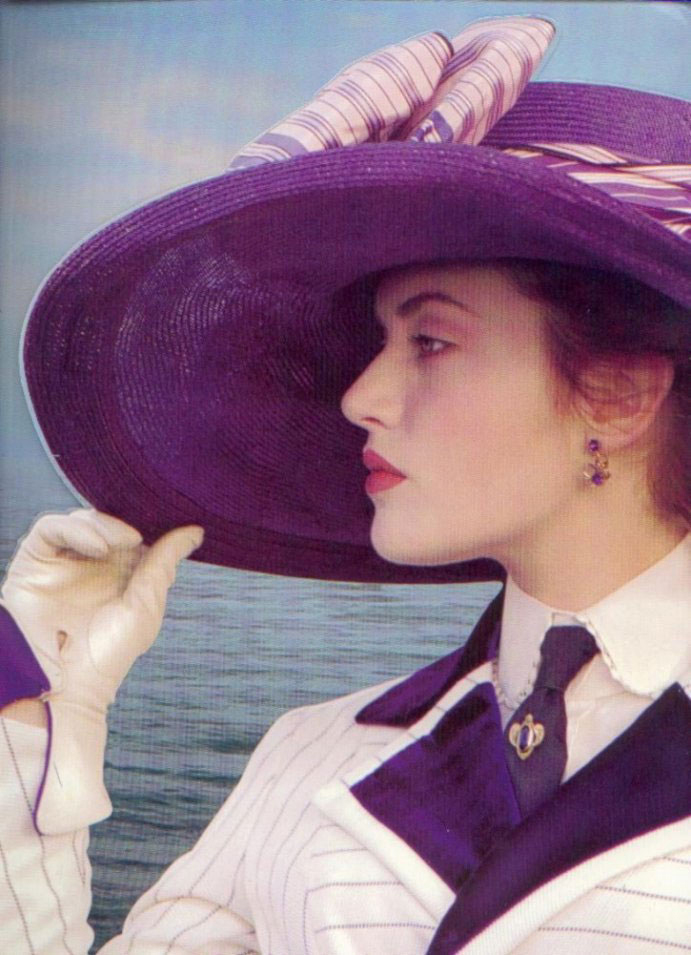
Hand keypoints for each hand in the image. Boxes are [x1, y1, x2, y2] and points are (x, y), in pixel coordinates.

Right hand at [1, 508, 202, 832]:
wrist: (66, 685)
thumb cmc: (108, 654)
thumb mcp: (145, 605)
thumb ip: (164, 564)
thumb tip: (195, 532)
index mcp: (119, 573)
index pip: (132, 533)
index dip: (148, 522)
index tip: (167, 519)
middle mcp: (90, 564)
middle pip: (107, 522)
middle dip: (125, 523)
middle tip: (139, 535)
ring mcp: (62, 561)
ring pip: (82, 520)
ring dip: (105, 525)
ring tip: (125, 541)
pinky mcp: (34, 561)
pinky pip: (51, 529)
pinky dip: (77, 529)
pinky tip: (99, 546)